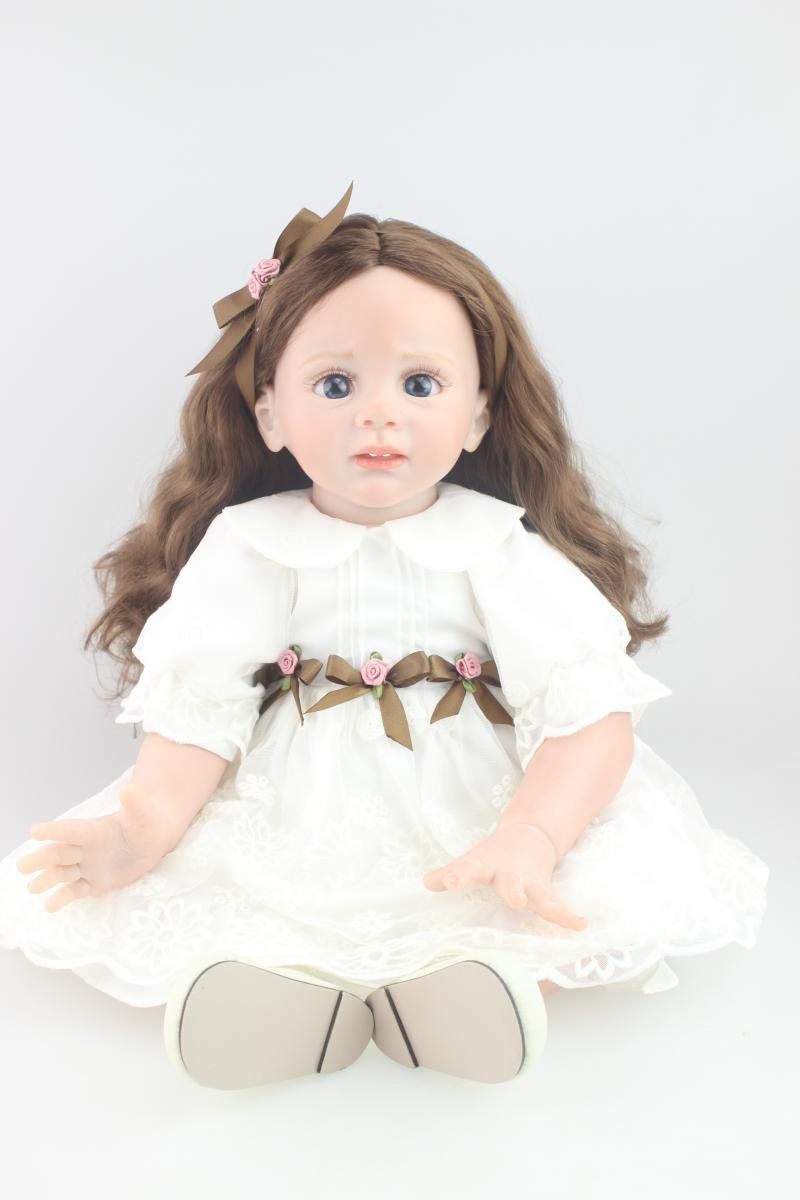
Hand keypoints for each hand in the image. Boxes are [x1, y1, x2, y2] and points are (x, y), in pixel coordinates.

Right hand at [16, 784, 171, 912]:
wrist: (154, 840)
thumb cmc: (147, 822)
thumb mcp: (144, 814)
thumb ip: (135, 804)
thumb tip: (129, 790)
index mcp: (94, 830)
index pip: (71, 830)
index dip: (54, 831)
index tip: (34, 831)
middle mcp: (85, 848)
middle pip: (59, 853)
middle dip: (41, 859)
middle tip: (22, 866)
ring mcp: (88, 866)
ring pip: (62, 873)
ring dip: (46, 880)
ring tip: (32, 888)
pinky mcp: (95, 883)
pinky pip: (75, 891)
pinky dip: (62, 898)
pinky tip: (48, 906)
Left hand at [422, 822, 588, 931]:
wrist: (529, 836)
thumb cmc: (493, 856)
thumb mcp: (472, 861)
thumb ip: (451, 873)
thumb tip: (425, 882)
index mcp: (485, 865)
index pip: (466, 869)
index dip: (455, 875)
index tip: (446, 882)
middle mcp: (509, 874)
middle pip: (509, 883)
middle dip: (513, 891)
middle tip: (515, 900)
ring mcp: (529, 883)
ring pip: (538, 895)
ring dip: (545, 905)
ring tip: (554, 913)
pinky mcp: (546, 892)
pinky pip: (557, 906)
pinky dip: (568, 916)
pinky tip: (581, 925)